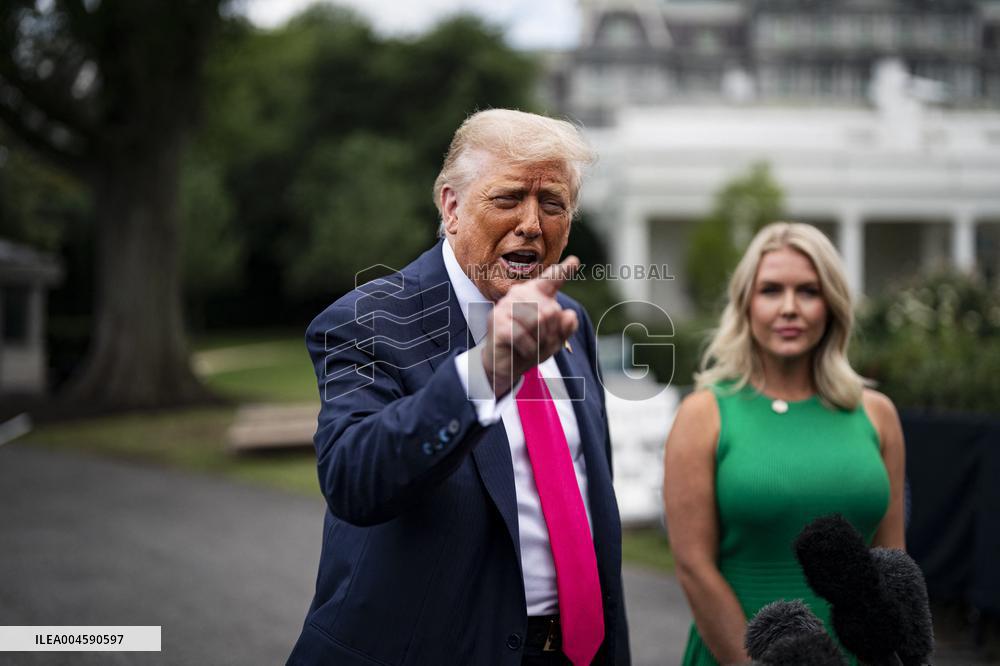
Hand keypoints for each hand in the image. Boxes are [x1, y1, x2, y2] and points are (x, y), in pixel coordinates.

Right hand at [480, 256, 579, 397]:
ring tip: (534, 347)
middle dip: (552, 333)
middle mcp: (519, 294)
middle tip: (544, 344)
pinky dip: (529, 349)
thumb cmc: (530, 347)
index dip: (563, 271)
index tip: (575, 262)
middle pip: (551, 310)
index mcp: (535, 294)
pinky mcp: (497, 321)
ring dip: (540, 342)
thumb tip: (570, 315)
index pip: (551, 280)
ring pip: (537, 321)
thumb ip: (565, 327)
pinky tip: (525, 351)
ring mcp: (505, 305)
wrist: (505, 366)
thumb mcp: (554, 339)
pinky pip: (523, 335)